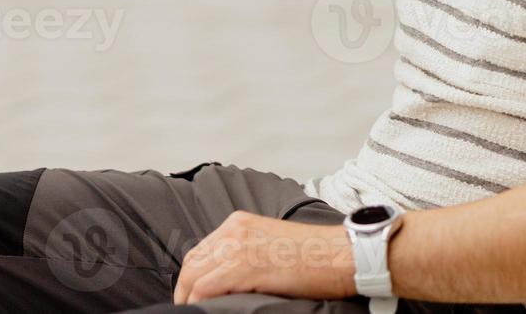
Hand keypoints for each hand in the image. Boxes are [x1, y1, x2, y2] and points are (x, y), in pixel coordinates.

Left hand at [172, 212, 355, 304]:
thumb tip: (228, 277)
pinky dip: (198, 302)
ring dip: (187, 297)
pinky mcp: (244, 267)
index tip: (192, 293)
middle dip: (185, 288)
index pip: (201, 250)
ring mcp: (238, 247)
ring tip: (191, 311)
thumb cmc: (315, 254)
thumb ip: (247, 250)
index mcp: (239, 222)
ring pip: (193, 276)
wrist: (340, 254)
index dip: (191, 276)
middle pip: (192, 262)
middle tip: (187, 306)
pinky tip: (202, 311)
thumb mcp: (271, 242)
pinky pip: (205, 288)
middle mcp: (234, 230)